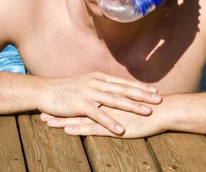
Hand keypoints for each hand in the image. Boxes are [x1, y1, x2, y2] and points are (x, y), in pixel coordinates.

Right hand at [38, 72, 161, 134]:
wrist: (46, 91)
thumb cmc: (66, 89)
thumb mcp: (86, 84)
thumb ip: (101, 86)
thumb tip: (115, 90)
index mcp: (99, 78)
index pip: (124, 83)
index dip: (140, 87)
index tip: (155, 91)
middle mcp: (97, 83)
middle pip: (124, 89)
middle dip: (143, 95)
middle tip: (159, 100)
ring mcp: (89, 93)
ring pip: (115, 100)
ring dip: (132, 106)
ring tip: (147, 112)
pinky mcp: (81, 104)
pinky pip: (98, 114)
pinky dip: (111, 122)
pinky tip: (121, 129)